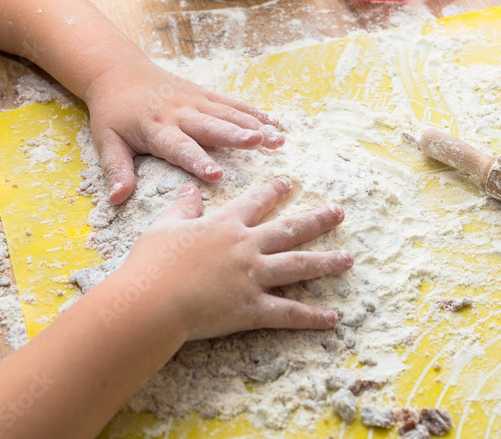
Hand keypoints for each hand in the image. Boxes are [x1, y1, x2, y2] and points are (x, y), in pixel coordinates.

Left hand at [82, 58, 284, 202]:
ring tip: (278, 138)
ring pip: (229, 114)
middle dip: (237, 135)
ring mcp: (195, 101)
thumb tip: (117, 199)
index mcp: (156, 129)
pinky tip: (274, 122)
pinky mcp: (203, 93)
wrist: (118, 71)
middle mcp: (180, 114)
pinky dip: (253, 112)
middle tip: (261, 143)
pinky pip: (231, 103)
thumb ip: (117, 169)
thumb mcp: (106, 141)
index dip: (198, 161)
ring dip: (255, 125)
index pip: (180, 148)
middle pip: (213, 126)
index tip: (216, 175)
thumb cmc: (113, 111)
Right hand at [118, 177, 352, 341]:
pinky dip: (311, 317)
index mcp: (225, 225)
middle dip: (317, 219)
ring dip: (326, 262)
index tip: (290, 182)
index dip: (274, 190)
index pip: (256, 202)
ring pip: (298, 266)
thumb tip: (189, 189)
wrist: (151, 300)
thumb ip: (182, 207)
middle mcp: (246, 246)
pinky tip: (333, 318)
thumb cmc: (151, 263)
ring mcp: (252, 277)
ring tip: (349, 259)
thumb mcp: (164, 227)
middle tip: (340, 212)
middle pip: (289, 229)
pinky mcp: (252, 307)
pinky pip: (288, 312)